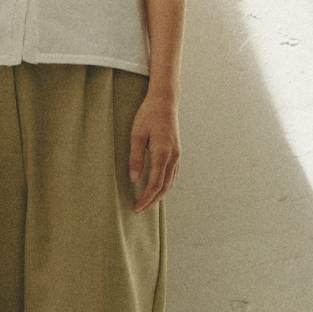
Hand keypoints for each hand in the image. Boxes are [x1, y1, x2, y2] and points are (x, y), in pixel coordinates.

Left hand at [127, 92, 178, 211]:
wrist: (165, 102)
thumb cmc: (148, 115)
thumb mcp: (137, 134)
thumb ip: (135, 158)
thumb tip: (134, 179)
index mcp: (163, 152)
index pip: (155, 183)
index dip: (146, 198)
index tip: (136, 207)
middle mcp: (173, 156)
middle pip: (164, 186)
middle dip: (152, 201)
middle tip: (139, 209)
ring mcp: (178, 155)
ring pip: (171, 182)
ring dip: (159, 195)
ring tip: (147, 202)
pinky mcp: (177, 152)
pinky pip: (173, 175)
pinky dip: (166, 185)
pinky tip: (158, 189)